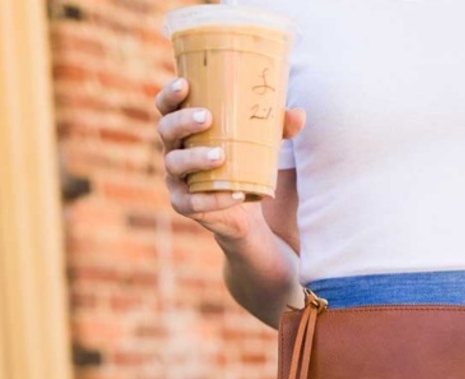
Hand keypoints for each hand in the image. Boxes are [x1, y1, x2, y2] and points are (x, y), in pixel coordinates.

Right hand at [155, 76, 306, 240]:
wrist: (244, 206)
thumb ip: (278, 128)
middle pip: (166, 130)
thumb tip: (299, 114)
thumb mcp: (262, 142)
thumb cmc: (245, 161)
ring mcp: (176, 178)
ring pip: (175, 164)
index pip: (166, 106)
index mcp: (185, 127)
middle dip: (183, 122)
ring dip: (196, 158)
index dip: (169, 94)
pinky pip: (193, 202)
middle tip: (207, 118)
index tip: (185, 85)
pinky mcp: (184, 204)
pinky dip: (214, 199)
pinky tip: (235, 194)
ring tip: (221, 156)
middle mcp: (174, 149)